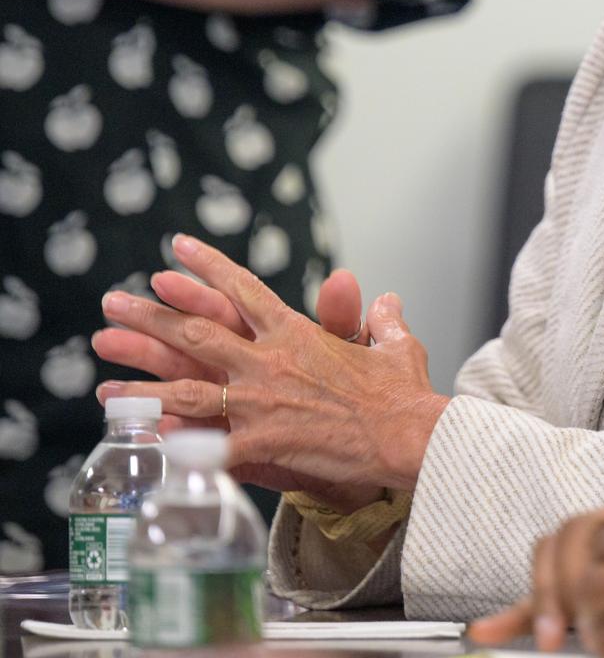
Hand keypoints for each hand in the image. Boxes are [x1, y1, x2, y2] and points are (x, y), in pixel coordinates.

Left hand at [93, 235, 447, 507]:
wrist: (408, 434)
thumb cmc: (403, 392)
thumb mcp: (395, 346)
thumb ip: (381, 320)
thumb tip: (385, 300)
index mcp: (296, 332)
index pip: (241, 290)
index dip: (206, 268)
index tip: (175, 248)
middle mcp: (270, 360)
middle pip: (197, 332)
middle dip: (150, 318)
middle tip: (112, 304)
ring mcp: (261, 402)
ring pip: (187, 389)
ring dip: (143, 386)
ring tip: (103, 387)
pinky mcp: (263, 443)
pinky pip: (206, 446)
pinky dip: (174, 448)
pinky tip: (143, 448)